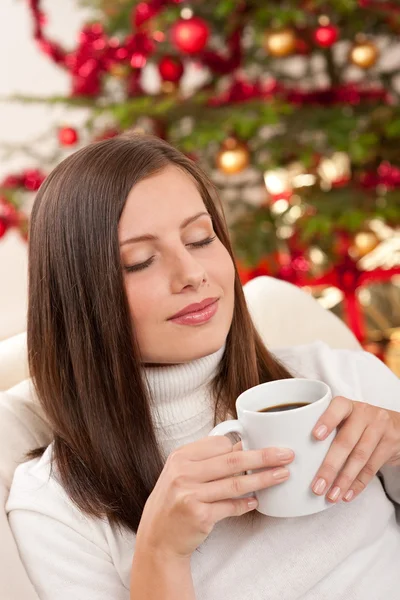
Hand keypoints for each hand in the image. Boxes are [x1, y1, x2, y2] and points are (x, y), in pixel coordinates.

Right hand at [135, 436, 293, 559]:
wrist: (157, 539)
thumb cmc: (174, 502)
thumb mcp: (182, 474)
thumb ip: (208, 461)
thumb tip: (244, 447)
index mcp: (181, 456)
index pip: (219, 444)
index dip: (243, 445)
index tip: (265, 444)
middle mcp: (184, 473)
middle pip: (233, 461)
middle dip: (264, 457)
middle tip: (286, 455)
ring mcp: (190, 494)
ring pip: (236, 484)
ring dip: (263, 480)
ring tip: (282, 475)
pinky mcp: (199, 515)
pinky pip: (231, 507)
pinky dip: (246, 504)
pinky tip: (257, 502)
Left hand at [311, 396, 399, 503]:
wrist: (396, 427)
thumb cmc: (359, 425)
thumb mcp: (346, 419)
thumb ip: (328, 430)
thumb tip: (300, 457)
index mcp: (348, 406)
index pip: (338, 408)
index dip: (327, 420)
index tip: (315, 436)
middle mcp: (364, 414)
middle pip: (346, 441)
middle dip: (330, 466)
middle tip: (317, 486)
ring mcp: (380, 428)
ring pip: (360, 457)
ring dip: (344, 480)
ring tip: (331, 495)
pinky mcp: (390, 444)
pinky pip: (372, 468)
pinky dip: (358, 484)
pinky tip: (347, 495)